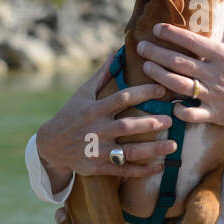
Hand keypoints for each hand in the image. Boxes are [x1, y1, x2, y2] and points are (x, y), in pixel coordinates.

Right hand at [35, 52, 179, 180]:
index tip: (162, 90)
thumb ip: (101, 75)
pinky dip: (142, 170)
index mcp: (94, 109)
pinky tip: (159, 167)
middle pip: (127, 126)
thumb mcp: (83, 94)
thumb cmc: (71, 114)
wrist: (50, 144)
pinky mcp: (98, 167)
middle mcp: (96, 129)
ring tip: (173, 145)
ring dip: (152, 149)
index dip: (143, 93)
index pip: (122, 98)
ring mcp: (97, 150)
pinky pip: (123, 170)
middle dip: (150, 123)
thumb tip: (115, 53)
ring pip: (128, 151)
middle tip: (170, 120)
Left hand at [137, 0, 223, 133]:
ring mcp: (214, 95)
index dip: (171, 34)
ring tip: (147, 68)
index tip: (157, 29)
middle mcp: (215, 74)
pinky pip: (191, 114)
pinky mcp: (217, 114)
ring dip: (159, 76)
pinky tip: (170, 104)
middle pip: (178, 62)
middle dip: (156, 53)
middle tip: (141, 46)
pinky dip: (178, 110)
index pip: (191, 41)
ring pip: (178, 85)